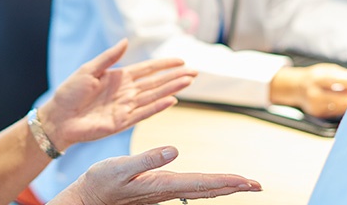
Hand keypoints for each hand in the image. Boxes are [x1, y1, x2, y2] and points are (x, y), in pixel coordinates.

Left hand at [40, 39, 196, 149]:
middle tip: (194, 72)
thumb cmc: (69, 92)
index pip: (147, 69)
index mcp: (119, 77)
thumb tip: (125, 41)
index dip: (164, 65)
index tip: (181, 60)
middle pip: (156, 83)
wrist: (58, 117)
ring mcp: (126, 107)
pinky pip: (144, 113)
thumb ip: (109, 58)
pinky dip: (158, 107)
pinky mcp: (122, 122)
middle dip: (175, 77)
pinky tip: (172, 100)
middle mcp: (126, 92)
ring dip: (171, 89)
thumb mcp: (88, 69)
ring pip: (154, 96)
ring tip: (188, 82)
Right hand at [53, 146, 261, 204]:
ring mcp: (165, 192)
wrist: (89, 197)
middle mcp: (168, 190)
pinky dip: (209, 185)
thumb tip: (174, 149)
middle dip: (234, 186)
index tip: (248, 181)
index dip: (227, 181)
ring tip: (244, 184)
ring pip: (203, 190)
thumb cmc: (102, 183)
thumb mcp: (121, 167)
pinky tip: (214, 184)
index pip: (202, 183)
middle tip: (258, 185)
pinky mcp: (160, 189)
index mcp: (163, 185)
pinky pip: (192, 188)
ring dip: (225, 187)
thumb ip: (147, 159)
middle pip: (209, 189)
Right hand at [269, 64, 346, 118]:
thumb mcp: (328, 70)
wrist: (296, 88)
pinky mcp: (320, 116)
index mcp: (317, 79)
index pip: (340, 82)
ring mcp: (317, 108)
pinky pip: (339, 113)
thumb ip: (345, 76)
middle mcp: (315, 95)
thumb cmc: (317, 76)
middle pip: (343, 100)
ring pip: (343, 109)